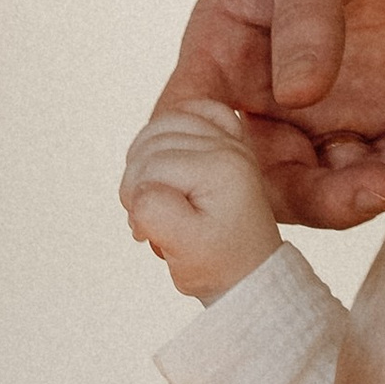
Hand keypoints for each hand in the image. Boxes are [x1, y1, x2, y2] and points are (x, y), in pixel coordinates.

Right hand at [121, 100, 285, 303]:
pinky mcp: (226, 141)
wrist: (248, 272)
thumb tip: (141, 188)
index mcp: (221, 168)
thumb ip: (153, 212)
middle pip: (151, 143)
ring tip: (154, 193)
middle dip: (138, 182)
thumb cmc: (218, 265)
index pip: (150, 166)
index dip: (136, 200)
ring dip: (145, 160)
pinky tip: (168, 156)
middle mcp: (228, 147)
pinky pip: (190, 111)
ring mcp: (228, 141)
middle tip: (149, 218)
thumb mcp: (181, 247)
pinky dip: (171, 128)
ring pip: (160, 127)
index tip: (146, 233)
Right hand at [156, 0, 384, 230]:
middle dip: (319, 199)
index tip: (228, 211)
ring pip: (337, 183)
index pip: (189, 134)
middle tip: (374, 187)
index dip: (195, 183)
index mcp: (223, 53)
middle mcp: (268, 93)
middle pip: (271, 182)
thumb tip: (297, 95)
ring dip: (378, 187)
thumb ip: (305, 18)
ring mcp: (328, 104)